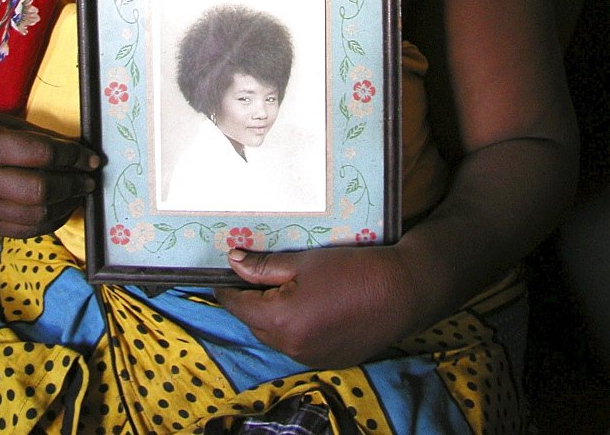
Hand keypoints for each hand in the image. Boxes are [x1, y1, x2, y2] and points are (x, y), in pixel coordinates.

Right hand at [0, 109, 99, 237]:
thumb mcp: (8, 125)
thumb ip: (42, 140)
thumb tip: (82, 155)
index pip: (41, 154)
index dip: (73, 157)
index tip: (91, 158)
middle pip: (39, 190)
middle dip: (72, 185)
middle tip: (89, 180)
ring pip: (34, 216)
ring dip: (65, 206)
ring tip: (79, 194)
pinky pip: (23, 232)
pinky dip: (49, 223)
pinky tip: (62, 209)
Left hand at [215, 244, 417, 368]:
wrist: (400, 293)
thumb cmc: (351, 270)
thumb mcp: (303, 261)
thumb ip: (264, 267)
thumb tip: (233, 262)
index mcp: (280, 320)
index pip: (238, 306)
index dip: (227, 289)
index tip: (221, 276)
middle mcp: (291, 347)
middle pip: (255, 325)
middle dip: (250, 303)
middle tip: (253, 277)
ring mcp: (310, 359)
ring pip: (276, 337)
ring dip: (271, 318)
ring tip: (281, 291)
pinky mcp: (328, 361)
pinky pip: (298, 346)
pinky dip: (294, 329)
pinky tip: (306, 309)